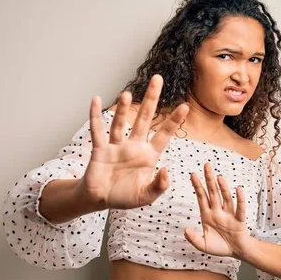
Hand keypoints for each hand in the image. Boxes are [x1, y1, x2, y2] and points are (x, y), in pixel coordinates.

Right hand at [81, 74, 188, 209]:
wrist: (100, 200)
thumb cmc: (124, 197)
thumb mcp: (146, 196)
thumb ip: (158, 186)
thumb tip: (166, 171)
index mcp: (148, 156)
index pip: (164, 134)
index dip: (174, 121)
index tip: (185, 106)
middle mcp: (133, 146)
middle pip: (145, 119)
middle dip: (151, 99)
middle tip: (158, 79)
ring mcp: (116, 146)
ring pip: (121, 123)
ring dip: (123, 109)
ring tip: (127, 93)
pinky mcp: (100, 150)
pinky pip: (97, 131)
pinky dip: (95, 116)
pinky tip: (96, 100)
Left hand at [185, 163, 251, 257]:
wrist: (236, 252)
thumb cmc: (219, 246)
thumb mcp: (203, 245)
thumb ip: (193, 238)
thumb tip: (186, 230)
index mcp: (207, 215)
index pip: (201, 197)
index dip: (197, 186)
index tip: (192, 174)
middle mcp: (218, 211)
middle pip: (213, 192)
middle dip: (209, 179)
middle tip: (206, 165)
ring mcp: (229, 214)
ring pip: (225, 198)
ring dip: (223, 187)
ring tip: (219, 177)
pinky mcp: (239, 220)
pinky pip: (239, 208)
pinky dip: (239, 199)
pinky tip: (238, 189)